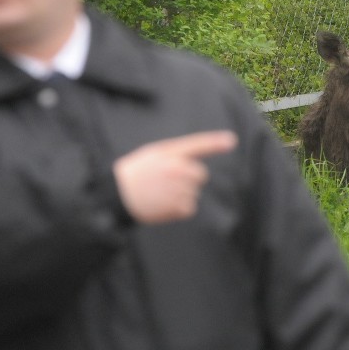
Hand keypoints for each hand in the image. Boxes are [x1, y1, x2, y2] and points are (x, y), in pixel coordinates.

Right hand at [113, 131, 237, 223]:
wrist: (116, 195)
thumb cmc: (136, 173)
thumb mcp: (153, 155)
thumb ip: (177, 155)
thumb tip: (199, 167)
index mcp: (169, 153)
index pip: (197, 145)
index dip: (215, 143)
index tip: (232, 140)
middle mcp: (176, 169)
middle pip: (201, 175)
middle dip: (190, 179)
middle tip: (167, 181)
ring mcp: (178, 188)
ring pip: (194, 193)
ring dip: (182, 195)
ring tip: (159, 193)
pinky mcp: (177, 206)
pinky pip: (189, 208)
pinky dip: (179, 209)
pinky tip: (162, 204)